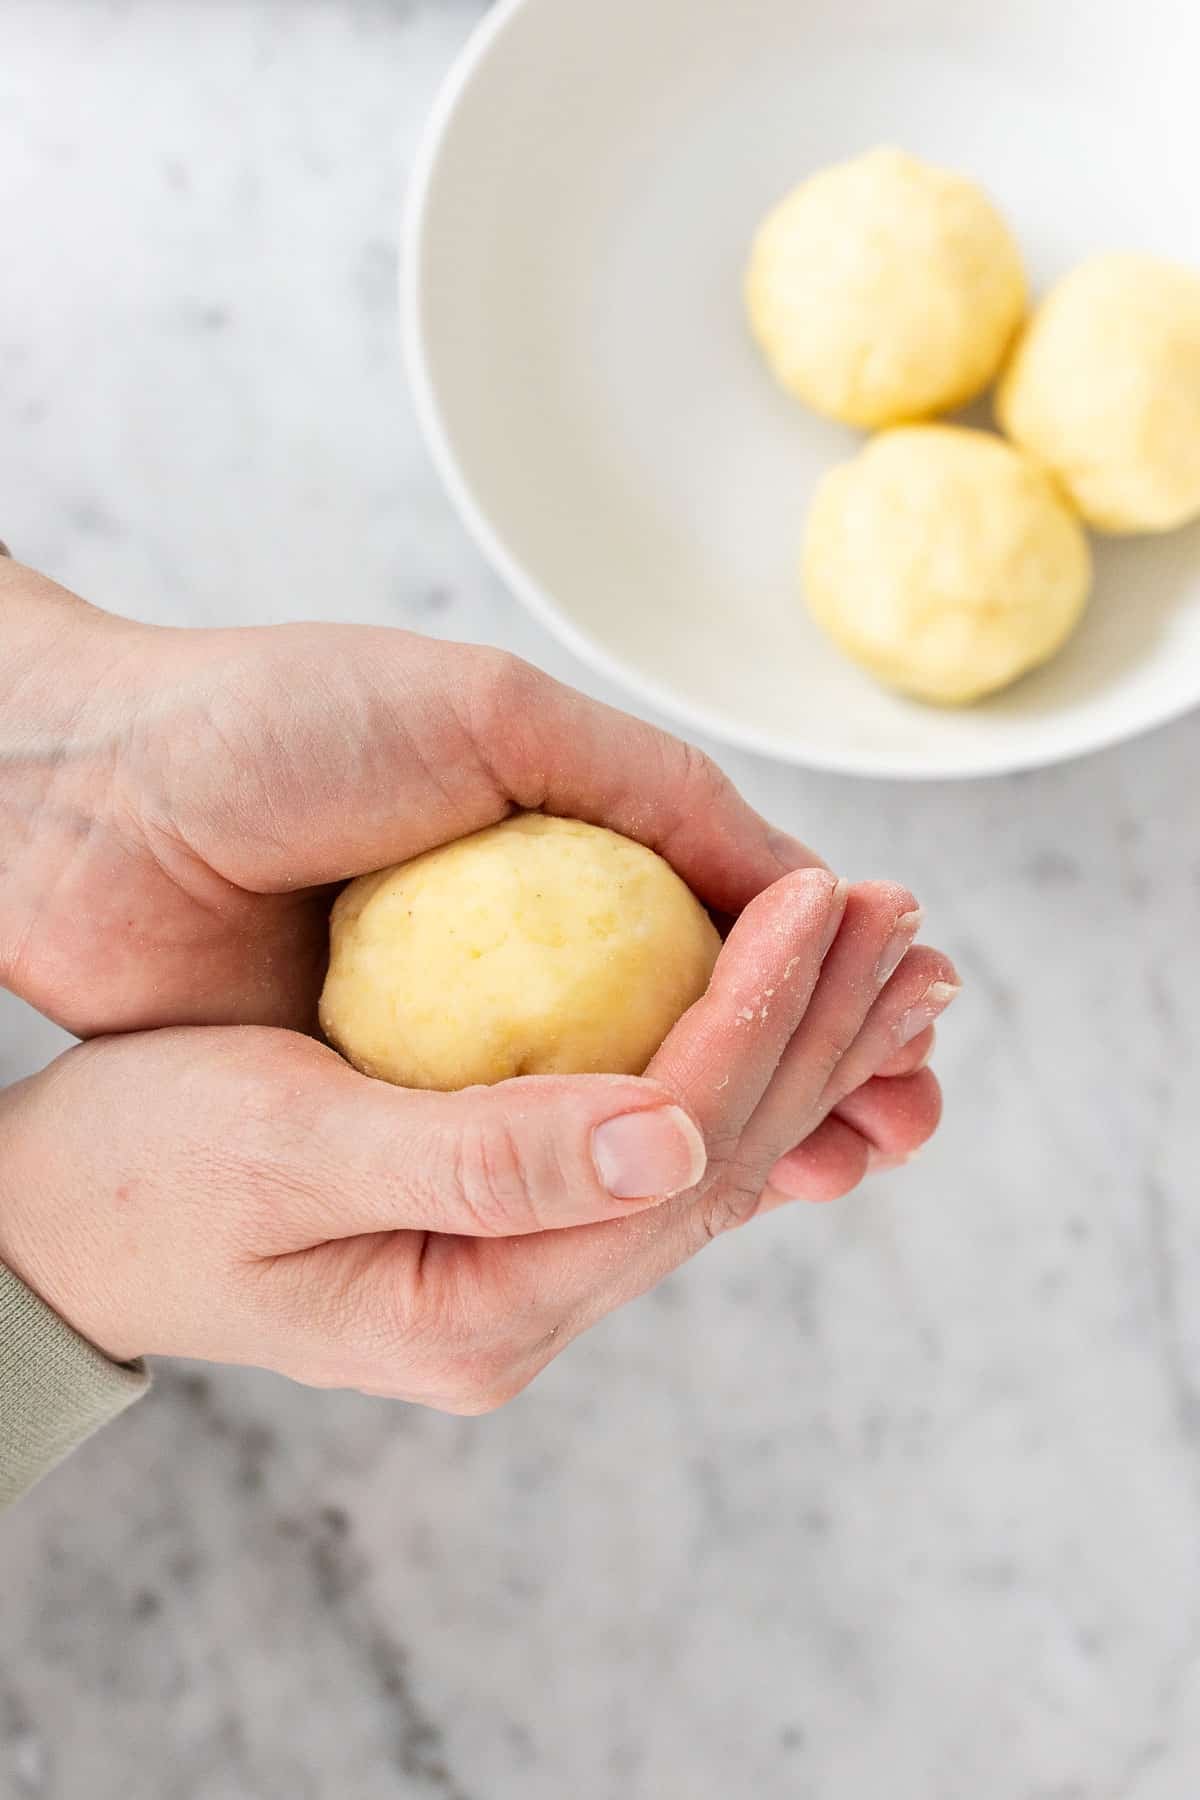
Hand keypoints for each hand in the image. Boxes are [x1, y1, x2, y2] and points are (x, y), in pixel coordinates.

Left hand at [0, 558, 952, 1199]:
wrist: (80, 799)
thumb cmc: (280, 723)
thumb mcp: (491, 718)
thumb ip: (650, 795)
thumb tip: (801, 880)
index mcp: (560, 847)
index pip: (728, 921)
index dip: (826, 971)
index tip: (917, 1011)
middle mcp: (520, 946)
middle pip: (694, 1027)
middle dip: (812, 1069)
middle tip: (906, 1117)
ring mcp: (454, 1035)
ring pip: (622, 1106)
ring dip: (737, 1139)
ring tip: (843, 1168)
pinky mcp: (385, 1105)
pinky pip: (516, 1155)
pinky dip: (607, 1180)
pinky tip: (694, 1208)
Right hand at [0, 871, 955, 1398]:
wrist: (59, 1225)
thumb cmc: (139, 1174)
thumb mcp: (284, 1147)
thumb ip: (478, 1155)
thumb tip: (670, 1132)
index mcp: (480, 1309)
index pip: (672, 1152)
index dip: (758, 1019)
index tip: (821, 901)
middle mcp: (524, 1310)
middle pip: (717, 1163)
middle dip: (819, 1036)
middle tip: (909, 929)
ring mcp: (520, 1275)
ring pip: (699, 1154)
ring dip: (794, 1048)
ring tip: (880, 960)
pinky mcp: (505, 1226)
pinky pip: (646, 1142)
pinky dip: (722, 1063)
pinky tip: (779, 1010)